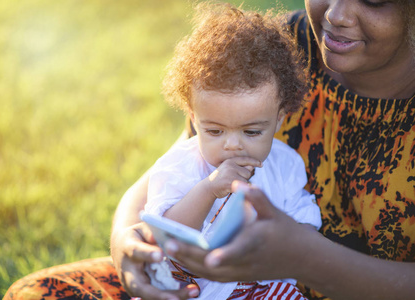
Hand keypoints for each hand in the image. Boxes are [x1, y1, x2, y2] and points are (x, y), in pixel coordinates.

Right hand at [111, 222, 199, 299]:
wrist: (122, 248)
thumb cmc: (137, 236)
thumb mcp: (141, 228)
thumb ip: (150, 232)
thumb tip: (157, 236)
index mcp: (128, 249)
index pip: (136, 252)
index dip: (148, 254)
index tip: (160, 255)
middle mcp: (127, 272)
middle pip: (140, 287)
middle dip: (158, 295)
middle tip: (174, 299)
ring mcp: (132, 285)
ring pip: (149, 297)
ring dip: (170, 298)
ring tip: (193, 292)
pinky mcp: (140, 293)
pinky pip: (155, 298)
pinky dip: (172, 297)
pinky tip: (189, 294)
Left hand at [165, 181, 311, 281]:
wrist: (301, 257)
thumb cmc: (286, 231)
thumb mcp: (274, 211)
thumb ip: (256, 197)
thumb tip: (238, 183)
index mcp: (256, 243)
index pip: (239, 251)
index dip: (225, 256)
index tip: (210, 259)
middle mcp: (246, 262)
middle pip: (214, 265)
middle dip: (190, 255)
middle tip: (168, 244)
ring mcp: (241, 272)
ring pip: (209, 273)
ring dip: (188, 262)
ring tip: (166, 248)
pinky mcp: (237, 276)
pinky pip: (212, 275)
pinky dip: (194, 267)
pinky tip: (180, 257)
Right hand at [208, 157, 260, 197]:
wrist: (209, 187)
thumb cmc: (221, 179)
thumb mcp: (228, 169)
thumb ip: (239, 167)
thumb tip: (252, 166)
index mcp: (230, 161)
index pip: (246, 159)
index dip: (255, 162)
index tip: (261, 164)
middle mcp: (231, 165)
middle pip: (248, 171)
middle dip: (245, 177)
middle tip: (234, 180)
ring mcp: (230, 173)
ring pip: (247, 179)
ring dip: (243, 183)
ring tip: (232, 184)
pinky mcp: (231, 182)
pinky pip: (244, 186)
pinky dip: (241, 189)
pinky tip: (232, 188)